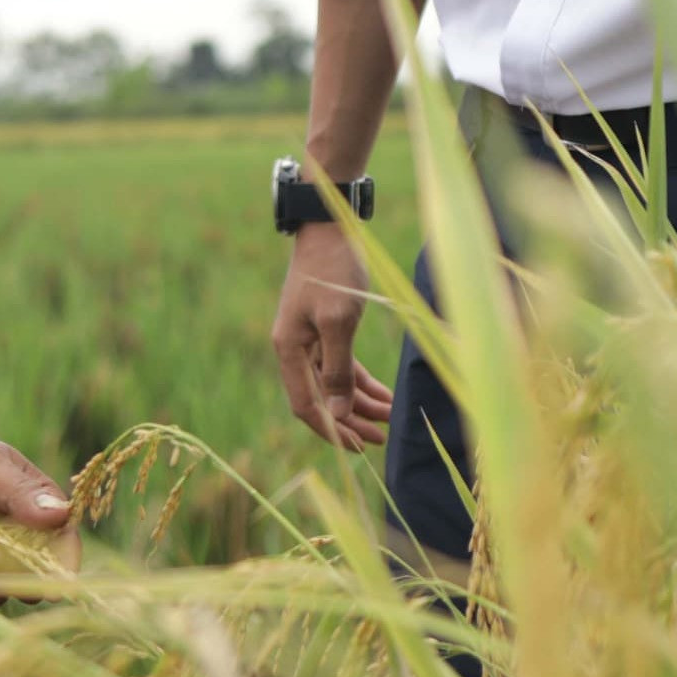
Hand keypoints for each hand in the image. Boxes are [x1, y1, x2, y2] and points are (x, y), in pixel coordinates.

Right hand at [272, 223, 392, 450]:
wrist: (329, 229)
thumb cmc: (333, 271)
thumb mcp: (338, 322)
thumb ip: (337, 370)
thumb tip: (336, 415)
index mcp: (288, 349)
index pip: (305, 405)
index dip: (330, 430)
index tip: (358, 448)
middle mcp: (294, 348)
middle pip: (319, 399)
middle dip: (348, 423)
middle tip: (379, 441)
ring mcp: (309, 338)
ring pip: (333, 385)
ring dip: (359, 405)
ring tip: (388, 422)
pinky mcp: (325, 328)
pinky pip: (341, 366)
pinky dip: (361, 383)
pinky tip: (383, 396)